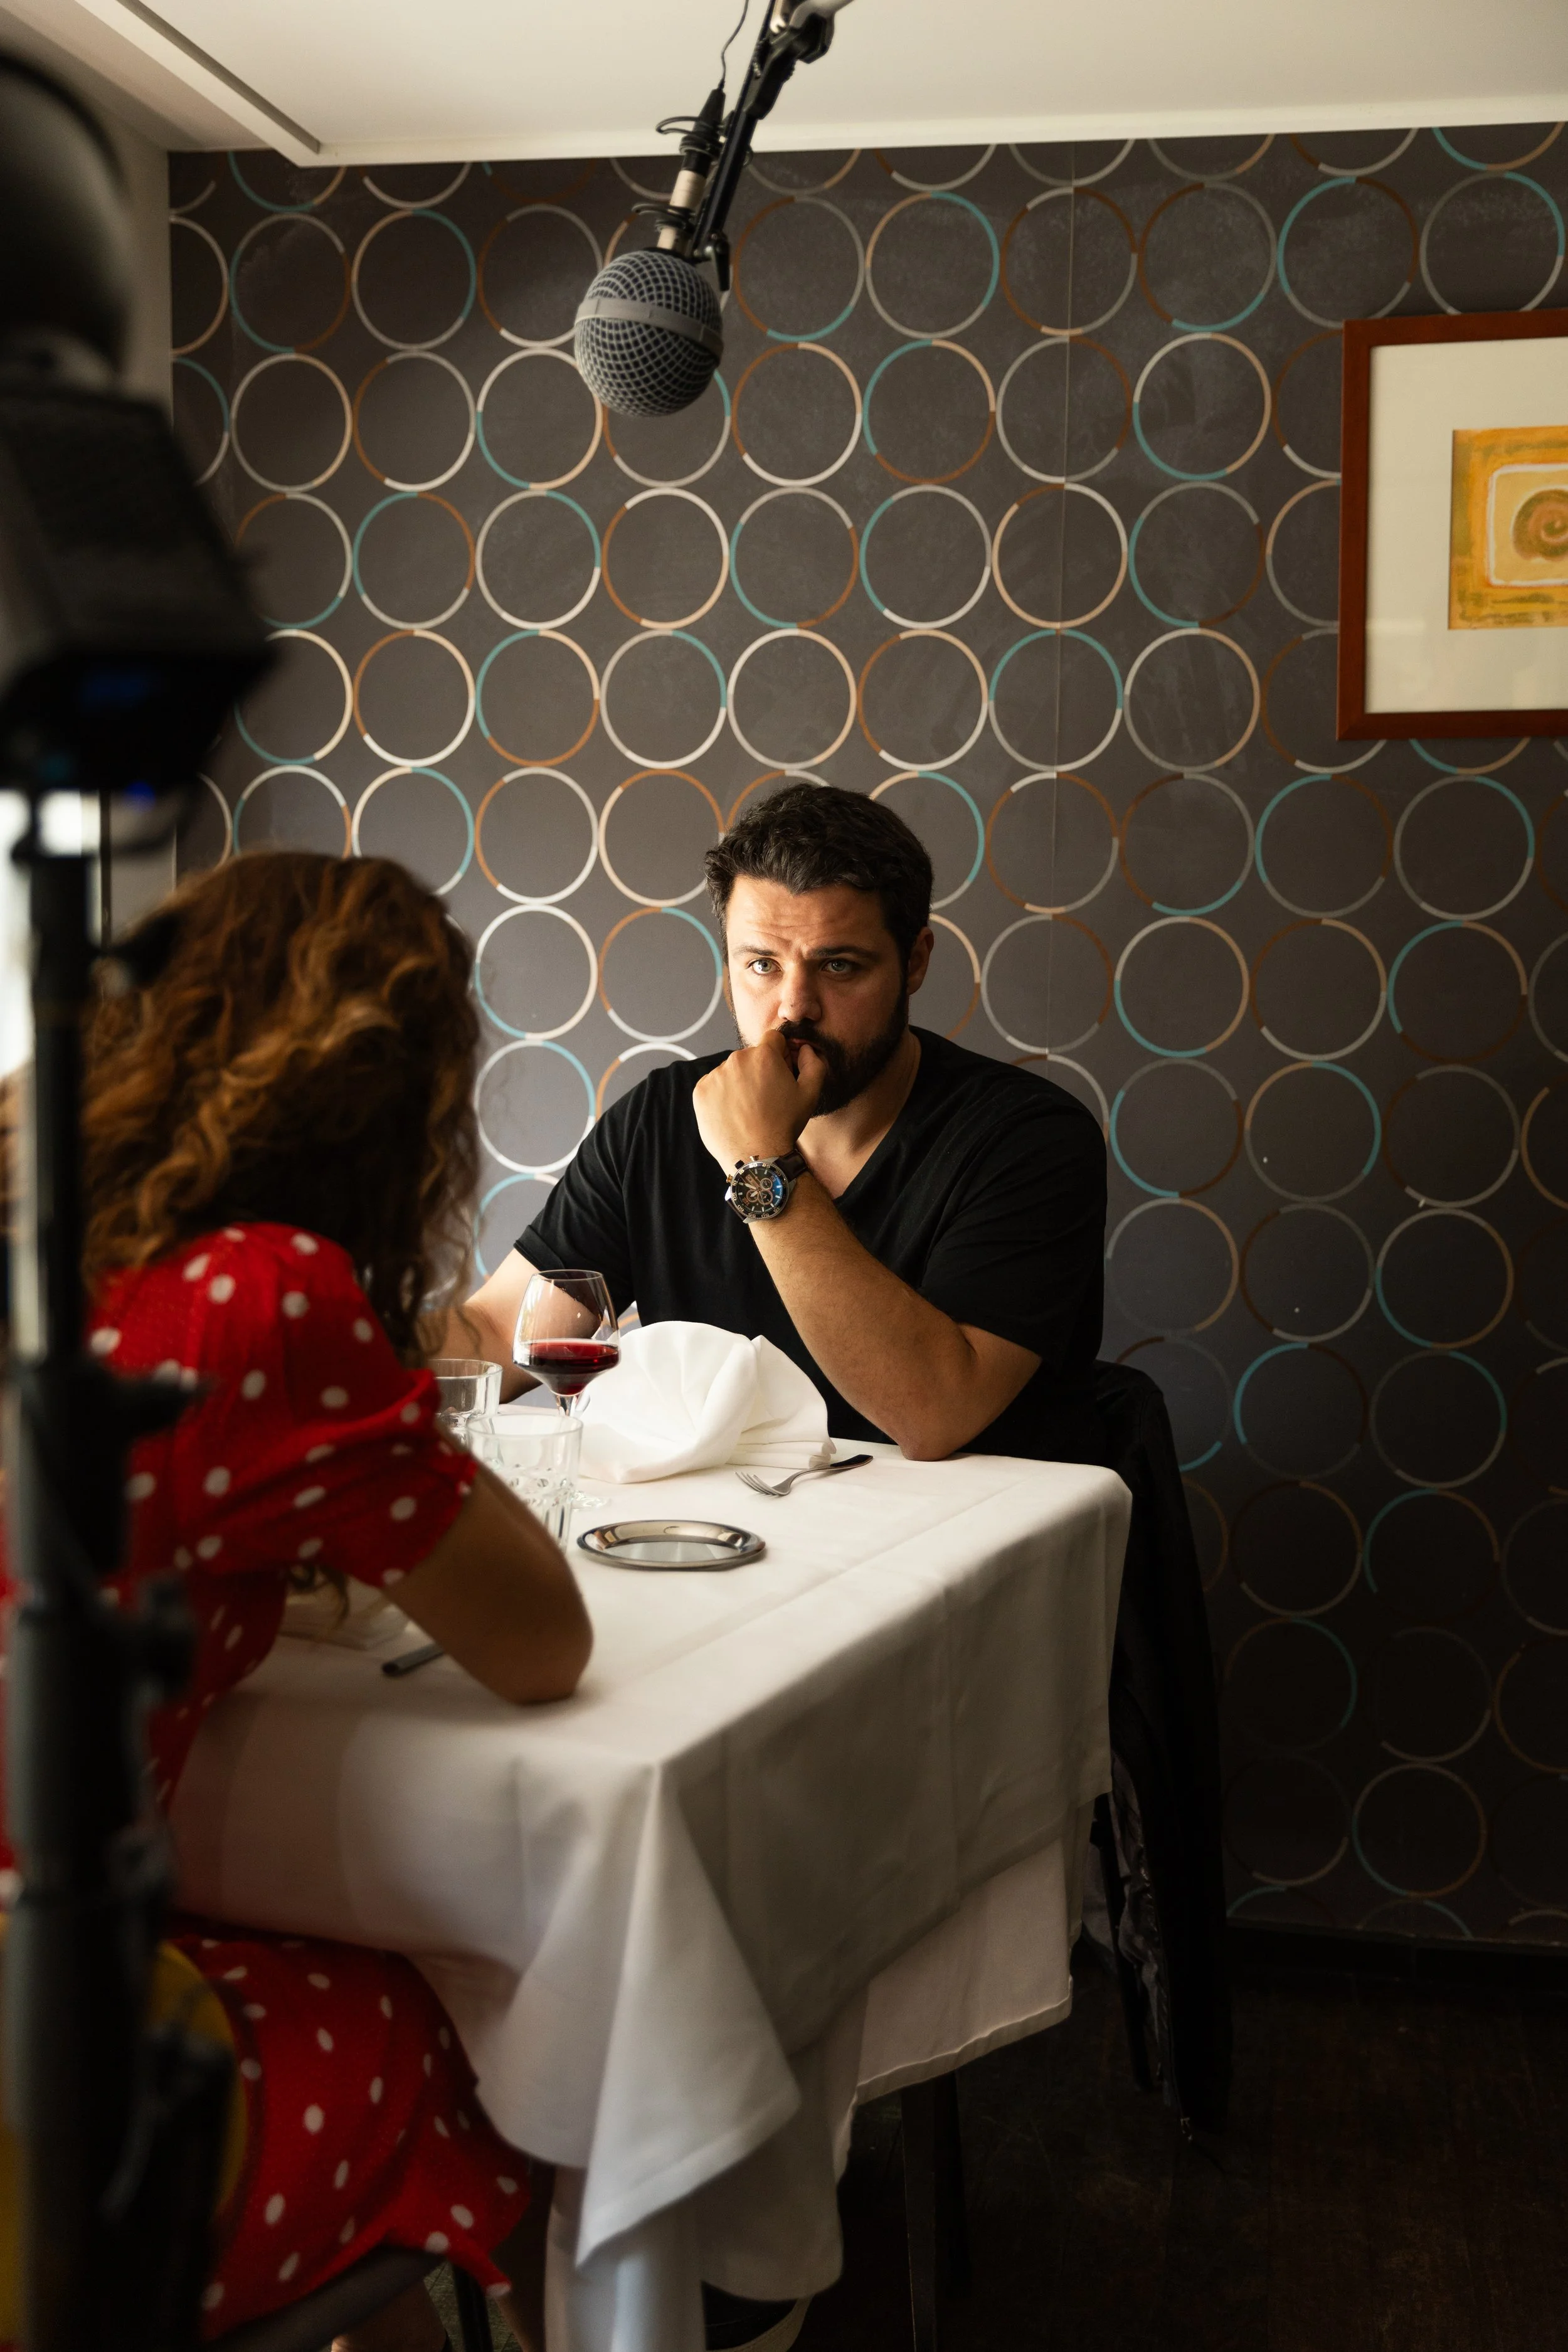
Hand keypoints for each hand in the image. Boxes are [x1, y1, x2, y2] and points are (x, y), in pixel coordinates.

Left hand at [692, 1028, 825, 1171]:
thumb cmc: (784, 1126)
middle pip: (750, 1055)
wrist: (756, 1156)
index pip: (772, 1038)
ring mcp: (716, 1075)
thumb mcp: (810, 1094)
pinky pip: (713, 1085)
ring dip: (738, 1082)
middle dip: (758, 1069)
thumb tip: (805, 1048)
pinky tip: (733, 1112)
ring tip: (747, 1108)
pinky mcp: (701, 1091)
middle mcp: (737, 1060)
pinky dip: (721, 1095)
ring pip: (731, 1070)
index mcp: (764, 1056)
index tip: (778, 1072)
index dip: (779, 1054)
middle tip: (764, 1097)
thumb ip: (813, 1063)